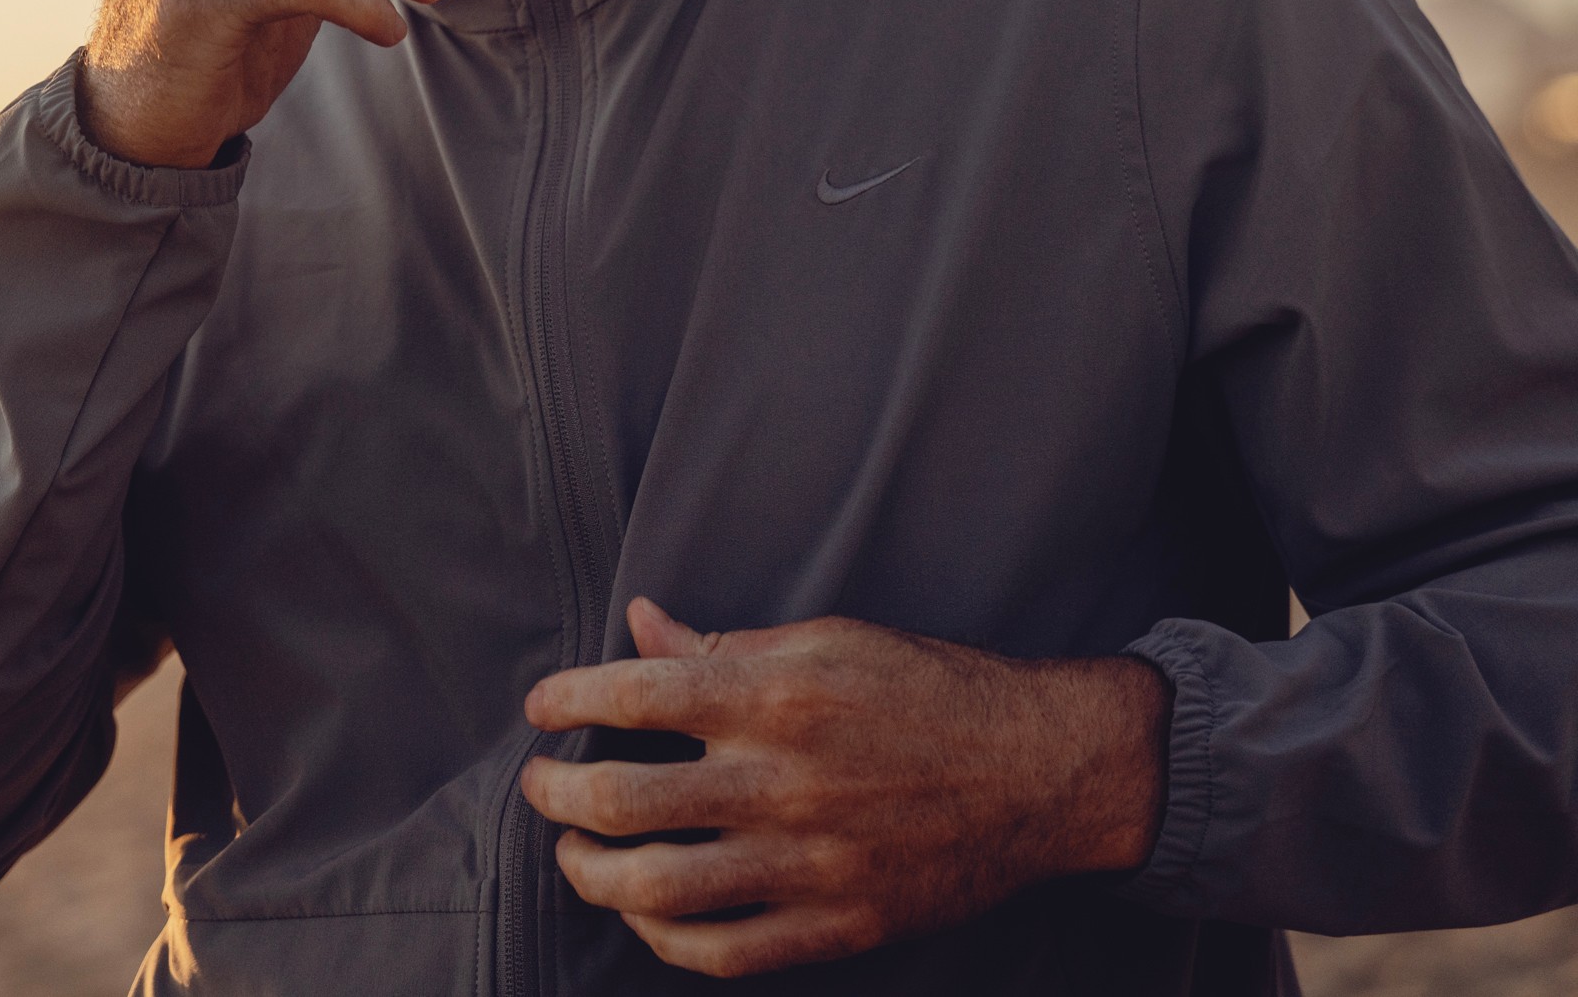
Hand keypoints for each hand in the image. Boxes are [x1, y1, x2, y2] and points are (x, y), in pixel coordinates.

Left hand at [518, 598, 1168, 978]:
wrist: (1037, 770)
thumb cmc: (929, 688)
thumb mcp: (829, 638)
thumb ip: (725, 641)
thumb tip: (640, 625)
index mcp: (778, 696)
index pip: (635, 695)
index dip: (567, 700)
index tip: (540, 707)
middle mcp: (784, 780)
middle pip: (626, 801)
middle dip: (557, 796)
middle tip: (541, 786)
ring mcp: (810, 863)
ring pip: (659, 890)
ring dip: (593, 874)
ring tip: (576, 853)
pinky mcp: (839, 924)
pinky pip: (725, 952)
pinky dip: (664, 939)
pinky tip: (644, 914)